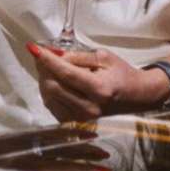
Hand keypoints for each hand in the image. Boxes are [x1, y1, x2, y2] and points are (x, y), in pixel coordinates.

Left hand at [28, 44, 169, 121]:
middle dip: (43, 68)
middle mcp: (89, 108)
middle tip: (43, 55)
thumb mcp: (103, 57)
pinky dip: (49, 92)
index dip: (46, 59)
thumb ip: (77, 56)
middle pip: (53, 87)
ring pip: (49, 98)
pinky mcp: (77, 124)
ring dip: (44, 80)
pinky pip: (53, 107)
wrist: (136, 97)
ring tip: (50, 67)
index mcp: (99, 89)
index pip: (65, 73)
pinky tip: (55, 82)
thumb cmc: (121, 73)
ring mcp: (82, 119)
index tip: (33, 47)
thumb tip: (53, 53)